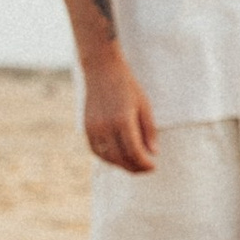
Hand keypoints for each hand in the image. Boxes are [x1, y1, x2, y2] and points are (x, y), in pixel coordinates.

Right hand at [81, 54, 156, 173]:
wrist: (102, 71)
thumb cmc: (127, 87)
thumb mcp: (144, 105)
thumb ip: (149, 130)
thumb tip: (153, 153)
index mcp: (123, 120)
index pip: (135, 151)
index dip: (145, 163)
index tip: (153, 166)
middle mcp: (106, 126)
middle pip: (120, 158)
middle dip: (134, 167)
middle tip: (145, 169)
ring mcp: (94, 128)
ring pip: (107, 157)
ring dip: (121, 165)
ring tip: (133, 165)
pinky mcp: (87, 127)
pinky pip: (96, 150)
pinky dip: (107, 158)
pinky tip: (118, 158)